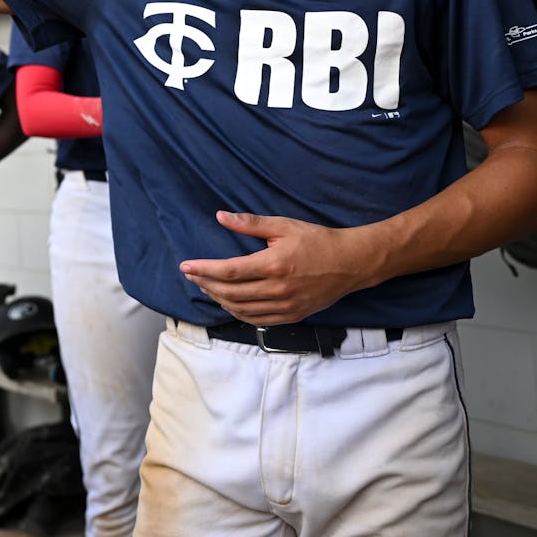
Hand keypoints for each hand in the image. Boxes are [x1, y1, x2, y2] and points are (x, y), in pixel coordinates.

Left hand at [178, 211, 379, 324]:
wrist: (351, 263)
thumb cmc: (317, 241)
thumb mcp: (284, 226)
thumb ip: (250, 223)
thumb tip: (220, 216)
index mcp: (274, 265)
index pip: (228, 271)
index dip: (203, 270)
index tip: (186, 266)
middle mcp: (278, 289)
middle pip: (230, 293)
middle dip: (206, 284)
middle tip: (192, 275)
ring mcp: (286, 306)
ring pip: (241, 309)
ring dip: (218, 299)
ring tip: (206, 286)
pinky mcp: (292, 316)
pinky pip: (256, 320)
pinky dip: (237, 312)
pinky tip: (228, 302)